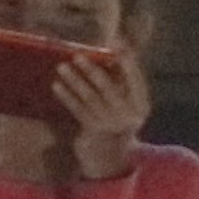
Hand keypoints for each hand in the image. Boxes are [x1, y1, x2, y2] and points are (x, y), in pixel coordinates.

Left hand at [60, 43, 154, 176]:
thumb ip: (122, 79)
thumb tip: (112, 49)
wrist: (109, 157)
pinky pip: (78, 110)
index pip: (135, 78)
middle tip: (77, 55)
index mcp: (141, 103)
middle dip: (93, 70)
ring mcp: (110, 124)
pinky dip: (67, 96)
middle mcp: (129, 114)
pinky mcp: (92, 131)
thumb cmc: (116, 119)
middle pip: (109, 88)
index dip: (127, 60)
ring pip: (90, 98)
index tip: (117, 42)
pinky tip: (57, 85)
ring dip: (75, 81)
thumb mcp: (126, 102)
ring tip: (62, 66)